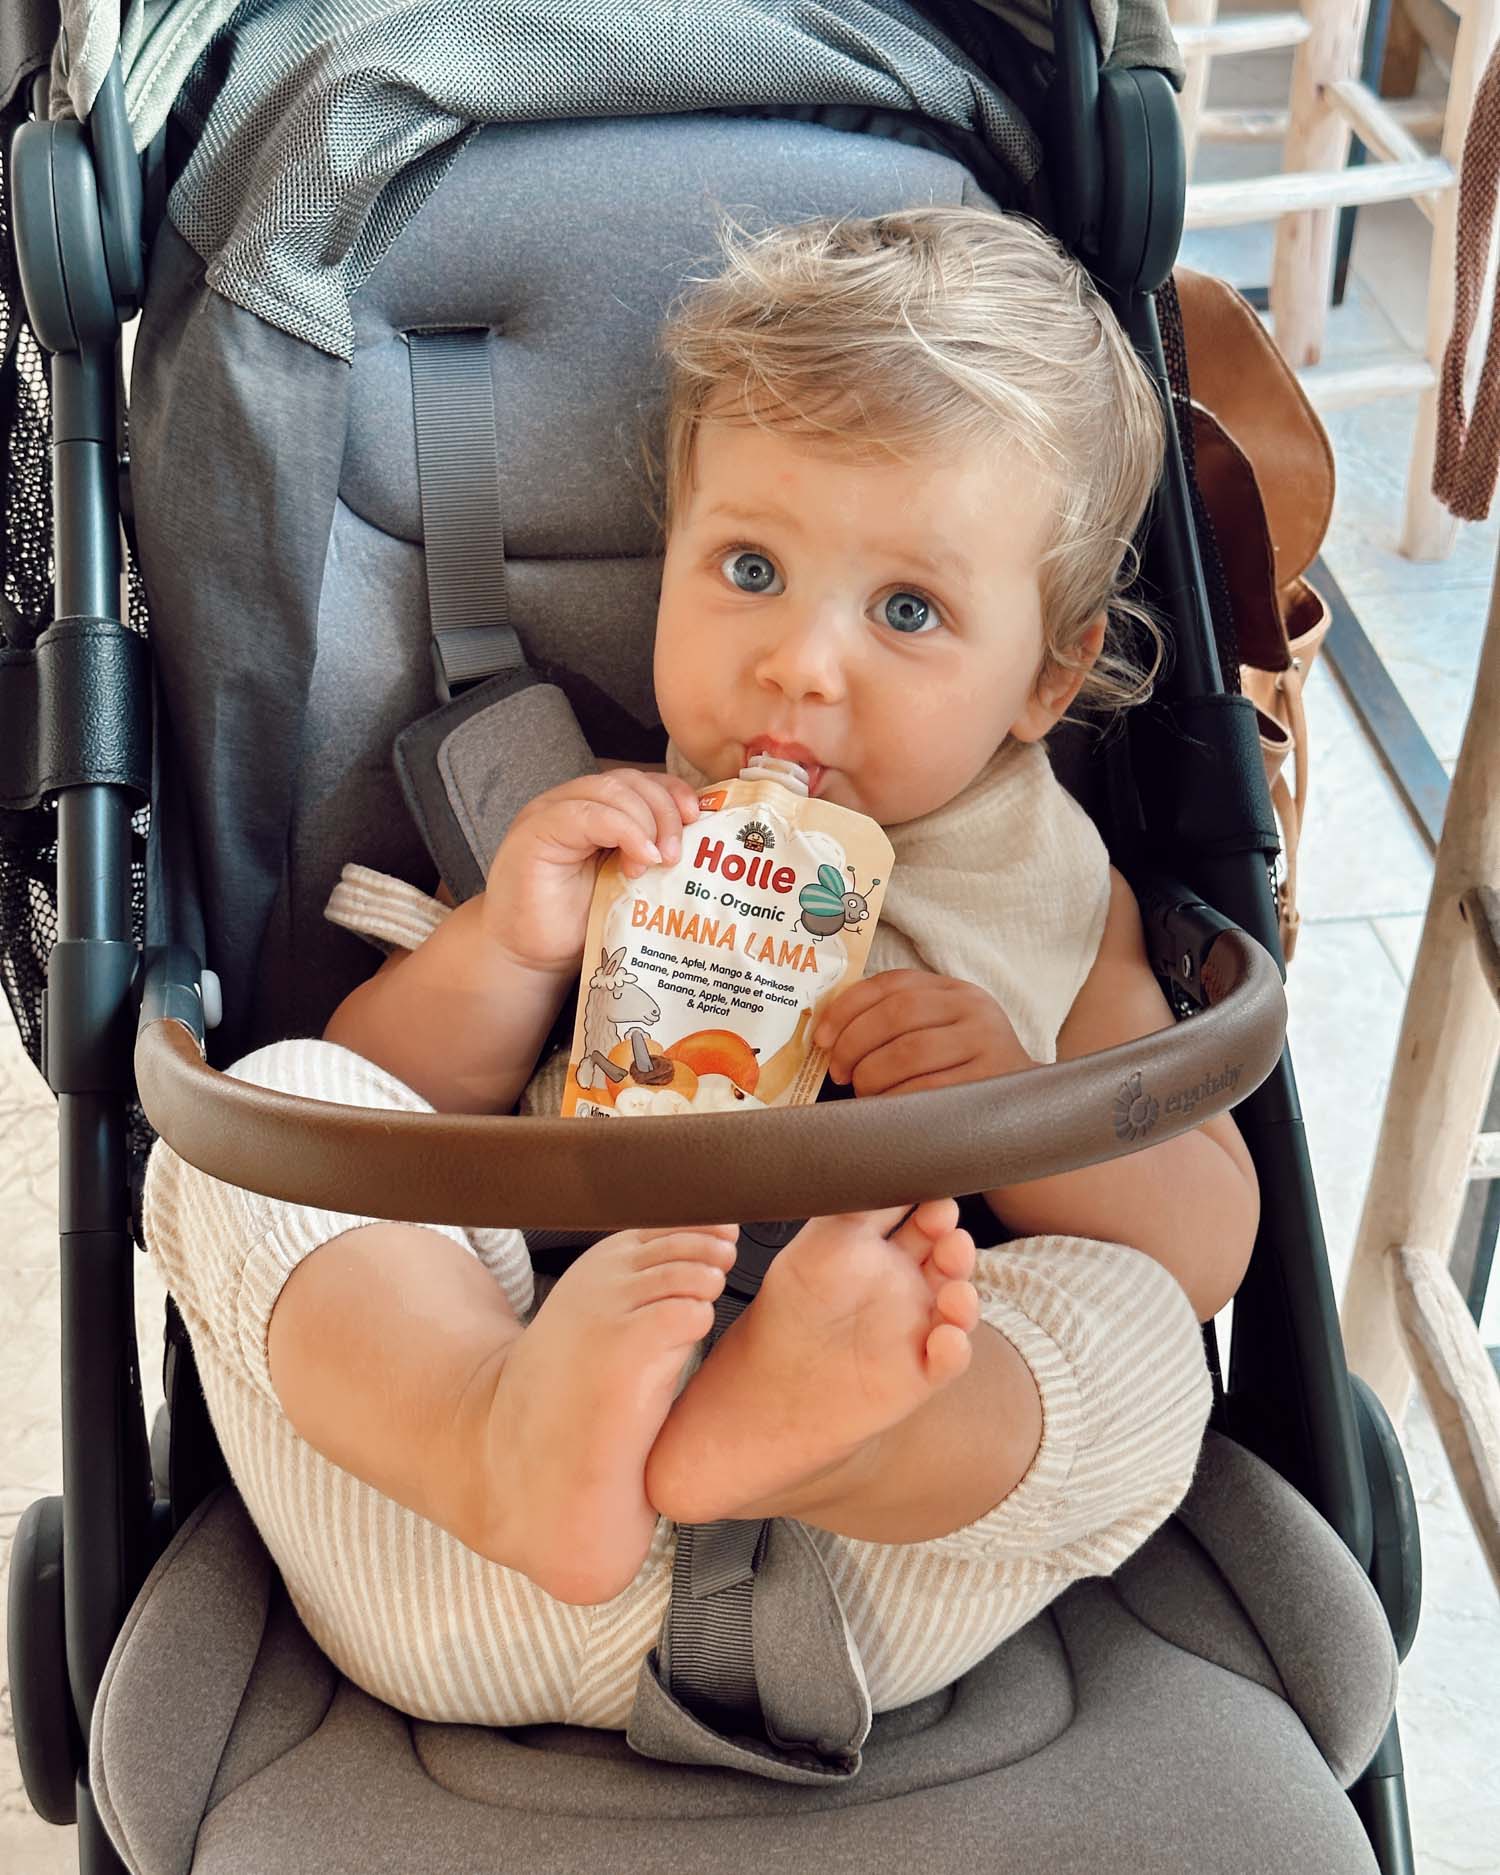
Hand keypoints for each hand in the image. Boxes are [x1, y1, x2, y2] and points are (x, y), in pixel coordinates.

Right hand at [482, 769, 702, 974]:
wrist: (527, 955)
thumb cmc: (577, 924)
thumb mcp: (625, 882)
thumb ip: (649, 855)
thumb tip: (701, 845)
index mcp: (593, 809)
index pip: (638, 781)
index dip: (672, 792)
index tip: (697, 818)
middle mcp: (570, 802)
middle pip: (629, 781)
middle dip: (664, 810)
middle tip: (677, 854)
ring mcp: (549, 812)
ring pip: (610, 791)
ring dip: (646, 822)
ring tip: (660, 861)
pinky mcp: (535, 831)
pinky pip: (586, 814)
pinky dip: (623, 830)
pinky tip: (641, 858)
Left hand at [811, 970, 1034, 1096]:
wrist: (1025, 1112)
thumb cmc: (963, 1074)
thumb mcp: (940, 1035)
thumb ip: (896, 1024)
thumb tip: (827, 1035)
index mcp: (954, 990)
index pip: (892, 983)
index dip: (848, 1007)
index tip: (820, 1037)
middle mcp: (974, 1008)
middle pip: (897, 1014)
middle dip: (853, 1044)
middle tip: (837, 1072)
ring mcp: (986, 1042)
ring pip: (910, 1051)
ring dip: (872, 1075)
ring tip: (862, 1092)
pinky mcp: (990, 1081)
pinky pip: (928, 1089)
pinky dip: (895, 1100)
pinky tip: (885, 1110)